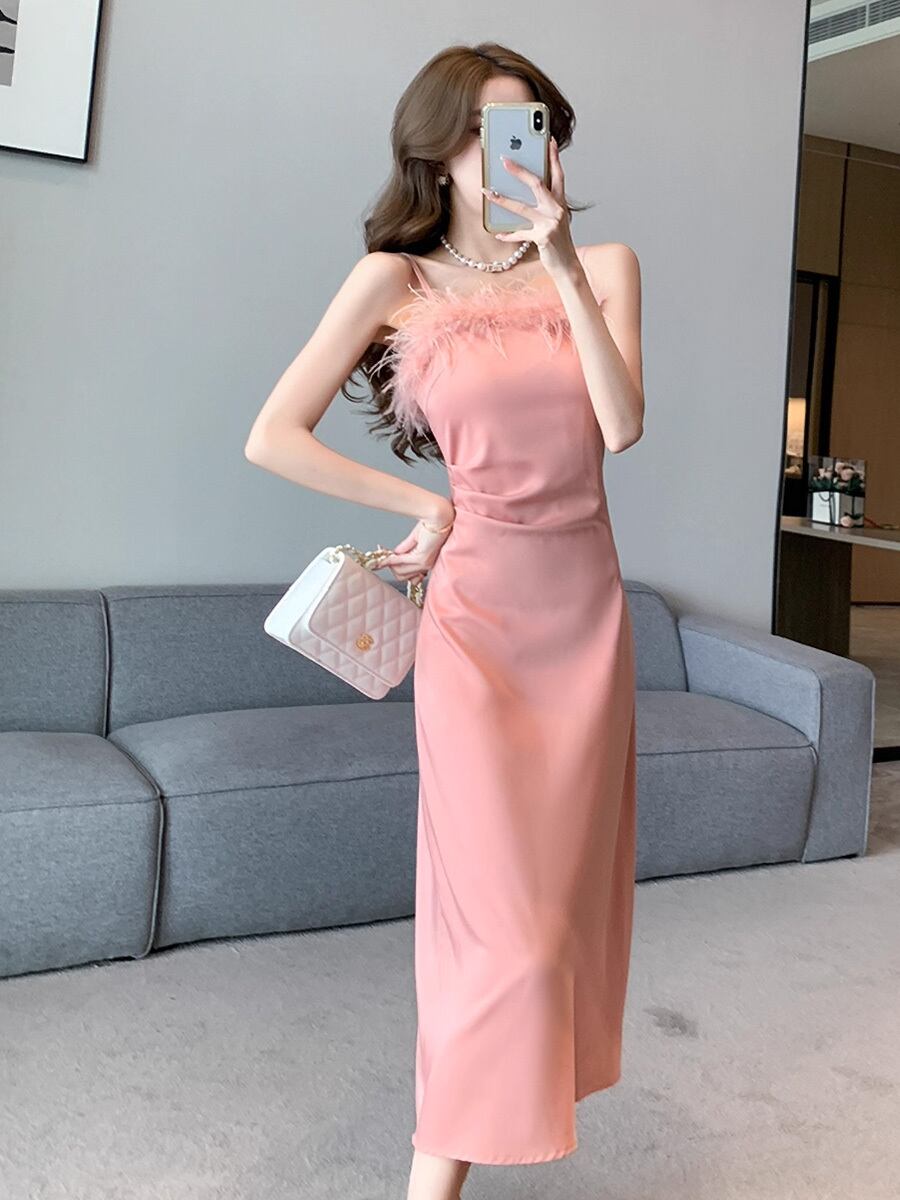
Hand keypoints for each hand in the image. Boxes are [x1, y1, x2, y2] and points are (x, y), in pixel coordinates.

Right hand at [380, 515, 454, 584]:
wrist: (438, 518)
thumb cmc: (431, 525)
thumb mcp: (414, 539)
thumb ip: (405, 549)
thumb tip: (394, 554)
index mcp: (427, 562)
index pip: (408, 577)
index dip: (397, 569)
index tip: (389, 562)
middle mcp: (427, 565)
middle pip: (402, 577)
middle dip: (392, 567)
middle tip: (387, 558)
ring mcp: (424, 563)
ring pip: (400, 572)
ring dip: (392, 563)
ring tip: (389, 554)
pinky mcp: (421, 558)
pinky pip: (401, 561)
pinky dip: (392, 558)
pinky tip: (388, 554)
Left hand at [480, 136, 577, 275]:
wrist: (567, 266)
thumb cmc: (557, 242)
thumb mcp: (553, 220)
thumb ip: (543, 205)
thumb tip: (521, 193)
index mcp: (560, 202)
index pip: (558, 174)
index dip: (554, 157)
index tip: (549, 139)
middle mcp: (557, 209)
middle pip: (537, 183)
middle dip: (519, 170)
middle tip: (503, 160)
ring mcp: (550, 223)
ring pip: (522, 207)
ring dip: (502, 199)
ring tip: (487, 192)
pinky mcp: (543, 237)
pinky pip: (520, 234)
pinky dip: (508, 234)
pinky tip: (497, 233)